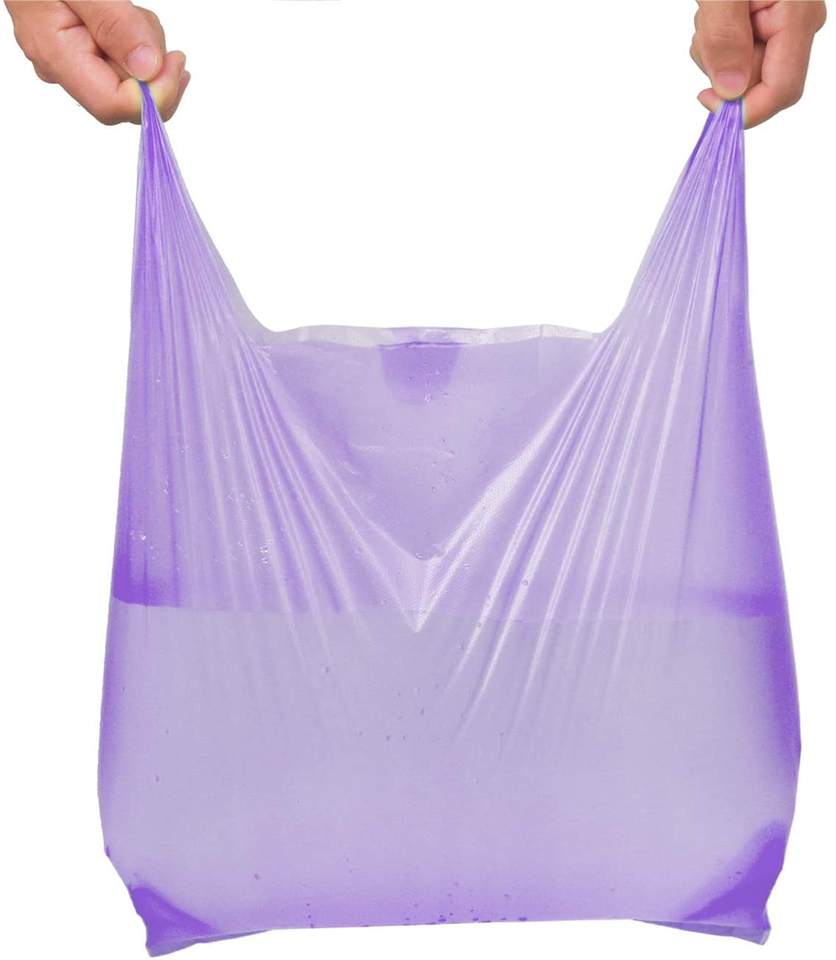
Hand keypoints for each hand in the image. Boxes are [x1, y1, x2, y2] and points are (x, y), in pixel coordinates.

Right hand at [5, 0, 187, 123]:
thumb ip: (114, 24)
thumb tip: (147, 69)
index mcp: (57, 56)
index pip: (113, 105)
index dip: (152, 94)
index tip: (176, 61)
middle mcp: (63, 69)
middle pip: (127, 97)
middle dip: (151, 65)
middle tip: (143, 19)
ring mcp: (73, 62)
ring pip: (131, 79)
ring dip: (145, 46)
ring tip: (125, 7)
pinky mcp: (84, 53)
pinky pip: (124, 62)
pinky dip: (136, 40)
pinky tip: (124, 13)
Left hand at [691, 0, 825, 126]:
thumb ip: (724, 38)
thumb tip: (730, 91)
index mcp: (798, 18)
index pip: (782, 91)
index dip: (745, 110)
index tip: (705, 98)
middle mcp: (801, 27)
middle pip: (760, 84)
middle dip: (724, 69)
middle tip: (708, 26)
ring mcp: (788, 27)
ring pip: (745, 71)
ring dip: (716, 52)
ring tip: (713, 11)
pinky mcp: (771, 25)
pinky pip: (741, 54)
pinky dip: (720, 41)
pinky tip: (719, 11)